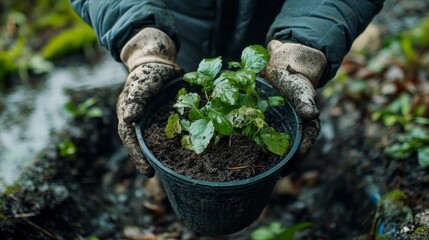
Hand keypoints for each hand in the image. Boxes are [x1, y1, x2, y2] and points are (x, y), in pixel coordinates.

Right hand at [117, 28, 181, 176]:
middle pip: (137, 142)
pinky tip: (177, 150)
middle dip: (143, 158)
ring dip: (154, 152)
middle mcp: (136, 118)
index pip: (129, 138)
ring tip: (164, 167)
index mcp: (127, 112)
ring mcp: (147, 116)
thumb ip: (135, 101)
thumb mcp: (141, 85)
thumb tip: (129, 120)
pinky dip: (167, 142)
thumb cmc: (148, 71)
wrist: (159, 60)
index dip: (137, 155)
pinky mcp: (159, 114)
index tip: (147, 170)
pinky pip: (161, 131)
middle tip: (152, 174)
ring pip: (148, 138)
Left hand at [263, 40, 326, 175]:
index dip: (294, 161)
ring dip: (265, 156)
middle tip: (266, 176)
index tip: (283, 172)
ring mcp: (278, 125)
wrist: (281, 63)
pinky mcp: (264, 119)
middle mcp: (292, 128)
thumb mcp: (300, 89)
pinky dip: (252, 142)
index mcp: (305, 125)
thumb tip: (312, 114)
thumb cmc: (294, 77)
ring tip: (253, 169)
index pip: (302, 147)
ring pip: (273, 145)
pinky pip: (259, 134)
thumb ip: (306, 101)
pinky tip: (241, 150)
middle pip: (287, 151)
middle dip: (277, 163)